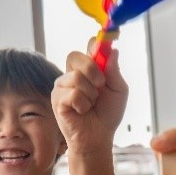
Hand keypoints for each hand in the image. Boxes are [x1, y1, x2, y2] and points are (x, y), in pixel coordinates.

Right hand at [52, 39, 128, 154]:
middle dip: (92, 69)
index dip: (97, 43)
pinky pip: (72, 94)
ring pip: (76, 77)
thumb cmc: (108, 114)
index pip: (89, 47)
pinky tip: (82, 111)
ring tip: (91, 104)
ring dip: (90, 94)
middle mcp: (73, 73)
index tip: (108, 38)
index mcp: (89, 68)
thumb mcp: (118, 91)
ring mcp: (62, 85)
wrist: (99, 136)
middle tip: (100, 84)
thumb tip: (113, 50)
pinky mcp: (57, 99)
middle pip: (75, 55)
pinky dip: (83, 104)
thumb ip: (114, 71)